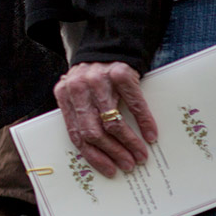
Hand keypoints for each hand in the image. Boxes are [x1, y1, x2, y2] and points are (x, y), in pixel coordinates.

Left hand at [52, 61, 156, 176]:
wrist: (110, 46)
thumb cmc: (95, 77)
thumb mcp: (80, 94)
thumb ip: (82, 116)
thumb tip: (99, 154)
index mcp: (64, 95)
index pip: (76, 134)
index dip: (93, 156)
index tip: (109, 170)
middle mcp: (78, 88)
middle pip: (93, 131)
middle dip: (112, 153)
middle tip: (128, 165)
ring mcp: (99, 80)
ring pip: (112, 122)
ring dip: (129, 143)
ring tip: (140, 155)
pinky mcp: (121, 73)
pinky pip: (134, 104)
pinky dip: (144, 123)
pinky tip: (150, 136)